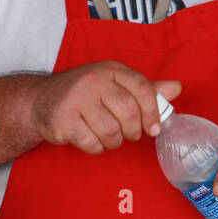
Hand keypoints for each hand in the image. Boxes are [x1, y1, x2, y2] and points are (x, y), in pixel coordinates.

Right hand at [33, 61, 180, 154]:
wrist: (40, 100)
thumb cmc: (85, 94)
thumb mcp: (114, 85)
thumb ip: (145, 89)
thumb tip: (176, 88)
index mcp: (111, 70)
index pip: (142, 89)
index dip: (152, 112)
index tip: (154, 129)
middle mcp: (93, 80)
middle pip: (128, 113)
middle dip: (132, 131)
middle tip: (127, 134)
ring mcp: (76, 100)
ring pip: (111, 132)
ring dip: (113, 141)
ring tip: (106, 135)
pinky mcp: (63, 120)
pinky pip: (92, 143)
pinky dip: (95, 147)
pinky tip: (89, 138)